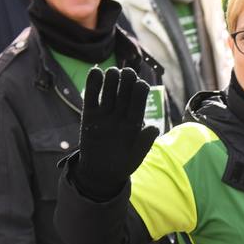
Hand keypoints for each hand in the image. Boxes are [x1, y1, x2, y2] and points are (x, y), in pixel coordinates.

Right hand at [76, 67, 160, 200]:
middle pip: (125, 91)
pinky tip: (96, 71)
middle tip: (127, 73)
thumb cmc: (123, 164)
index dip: (141, 89)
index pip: (139, 100)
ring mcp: (105, 113)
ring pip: (109, 90)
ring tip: (112, 72)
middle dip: (127, 79)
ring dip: (112, 78)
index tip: (140, 84)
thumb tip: (154, 127)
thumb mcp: (136, 156)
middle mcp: (121, 114)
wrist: (101, 172)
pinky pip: (91, 96)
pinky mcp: (89, 114)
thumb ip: (145, 142)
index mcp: (135, 121)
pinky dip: (93, 83)